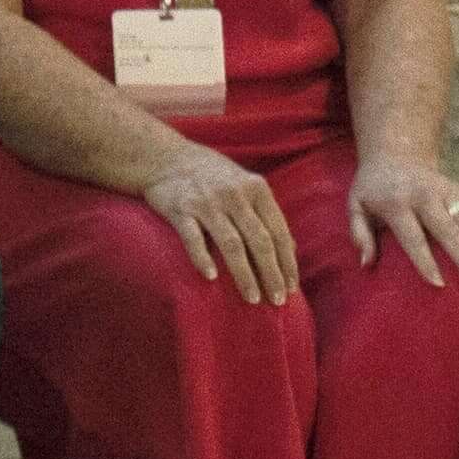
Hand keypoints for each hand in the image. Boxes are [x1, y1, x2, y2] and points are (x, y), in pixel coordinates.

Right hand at [144, 145, 301, 305]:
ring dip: (244, 274)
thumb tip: (291, 249)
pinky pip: (194, 238)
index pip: (278, 231)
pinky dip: (203, 258)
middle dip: (271, 274)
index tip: (291, 287)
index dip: (286, 261)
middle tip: (277, 301)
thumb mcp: (246, 185)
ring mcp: (207, 202)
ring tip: (252, 298)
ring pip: (231, 244)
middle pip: (259, 240)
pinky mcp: (181, 210)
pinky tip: (211, 277)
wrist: (166, 157)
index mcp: (255, 188)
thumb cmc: (213, 175)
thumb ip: (267, 214)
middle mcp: (234, 195)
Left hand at [345, 157, 458, 291]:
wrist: (394, 154)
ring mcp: (444, 189)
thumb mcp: (356, 207)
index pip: (414, 237)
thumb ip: (359, 234)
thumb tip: (366, 264)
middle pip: (447, 228)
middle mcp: (424, 194)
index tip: (437, 283)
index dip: (425, 261)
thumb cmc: (373, 190)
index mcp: (397, 202)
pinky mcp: (457, 188)